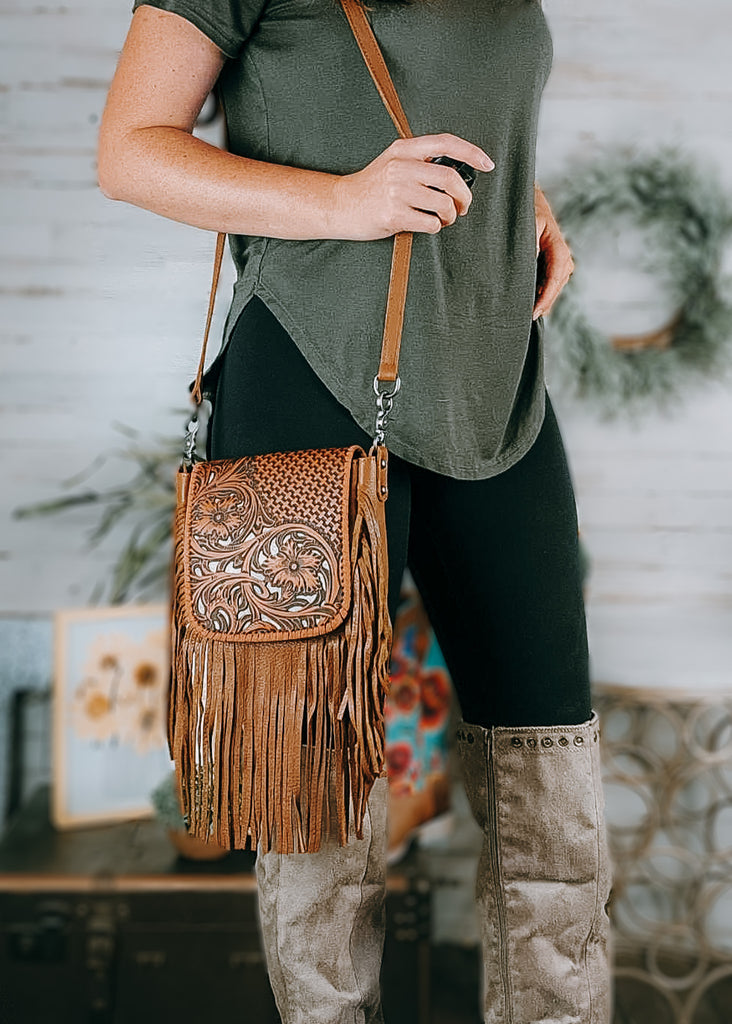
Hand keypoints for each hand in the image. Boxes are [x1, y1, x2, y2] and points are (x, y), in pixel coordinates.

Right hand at [331, 133, 493, 240]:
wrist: (339, 205)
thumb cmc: (371, 188)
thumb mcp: (393, 163)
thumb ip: (420, 162)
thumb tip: (457, 174)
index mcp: (403, 150)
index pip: (445, 143)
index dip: (471, 153)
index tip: (488, 165)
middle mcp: (400, 167)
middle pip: (450, 178)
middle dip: (464, 197)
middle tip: (463, 207)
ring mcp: (396, 191)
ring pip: (443, 204)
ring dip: (450, 216)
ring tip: (443, 219)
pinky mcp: (393, 215)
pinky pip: (430, 223)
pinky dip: (435, 228)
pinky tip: (426, 225)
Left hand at [533, 184, 574, 319]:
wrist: (526, 199)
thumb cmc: (526, 210)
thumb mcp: (526, 224)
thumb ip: (530, 245)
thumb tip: (529, 265)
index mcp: (558, 247)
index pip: (555, 278)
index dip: (545, 298)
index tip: (533, 312)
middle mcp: (563, 256)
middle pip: (556, 287)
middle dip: (544, 303)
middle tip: (526, 319)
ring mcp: (560, 261)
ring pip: (554, 287)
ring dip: (543, 300)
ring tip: (527, 314)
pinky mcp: (553, 264)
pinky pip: (549, 283)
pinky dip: (542, 293)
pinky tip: (531, 303)